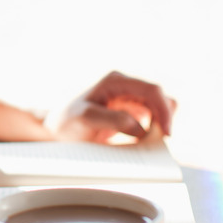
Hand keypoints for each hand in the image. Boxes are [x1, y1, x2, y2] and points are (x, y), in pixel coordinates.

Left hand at [44, 71, 175, 142]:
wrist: (55, 128)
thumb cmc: (66, 121)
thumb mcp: (85, 119)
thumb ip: (113, 120)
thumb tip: (140, 128)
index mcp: (115, 81)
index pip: (151, 90)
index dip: (163, 110)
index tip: (166, 132)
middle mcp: (125, 86)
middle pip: (159, 97)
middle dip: (165, 118)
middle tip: (162, 140)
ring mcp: (128, 98)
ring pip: (159, 107)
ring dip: (160, 123)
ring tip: (151, 141)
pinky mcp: (129, 112)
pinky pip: (151, 118)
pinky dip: (153, 129)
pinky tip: (145, 141)